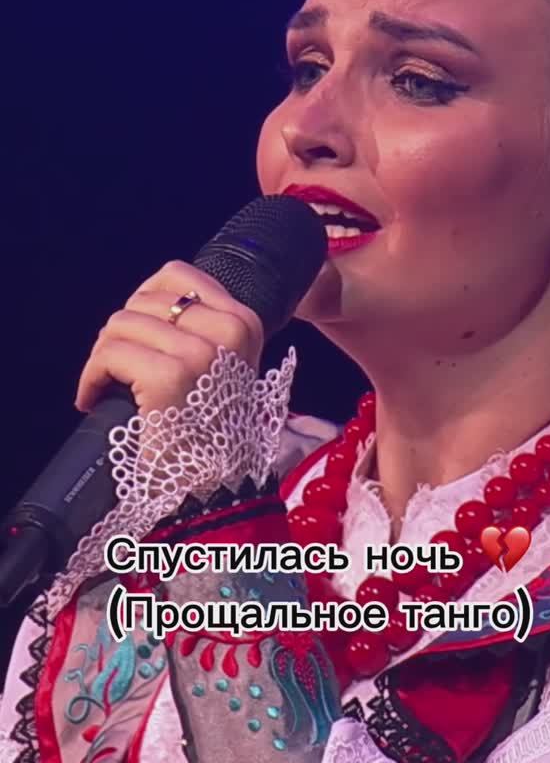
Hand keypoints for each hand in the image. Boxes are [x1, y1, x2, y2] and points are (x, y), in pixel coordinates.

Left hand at [75, 260, 263, 415]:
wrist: (210, 488)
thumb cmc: (207, 429)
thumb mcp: (220, 365)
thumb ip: (200, 328)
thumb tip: (147, 302)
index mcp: (244, 323)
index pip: (177, 275)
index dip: (143, 300)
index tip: (137, 334)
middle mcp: (229, 332)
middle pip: (144, 300)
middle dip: (121, 334)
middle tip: (117, 369)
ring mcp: (200, 353)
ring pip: (121, 323)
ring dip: (103, 357)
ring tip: (107, 385)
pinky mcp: (170, 377)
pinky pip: (110, 354)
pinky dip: (91, 377)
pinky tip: (93, 398)